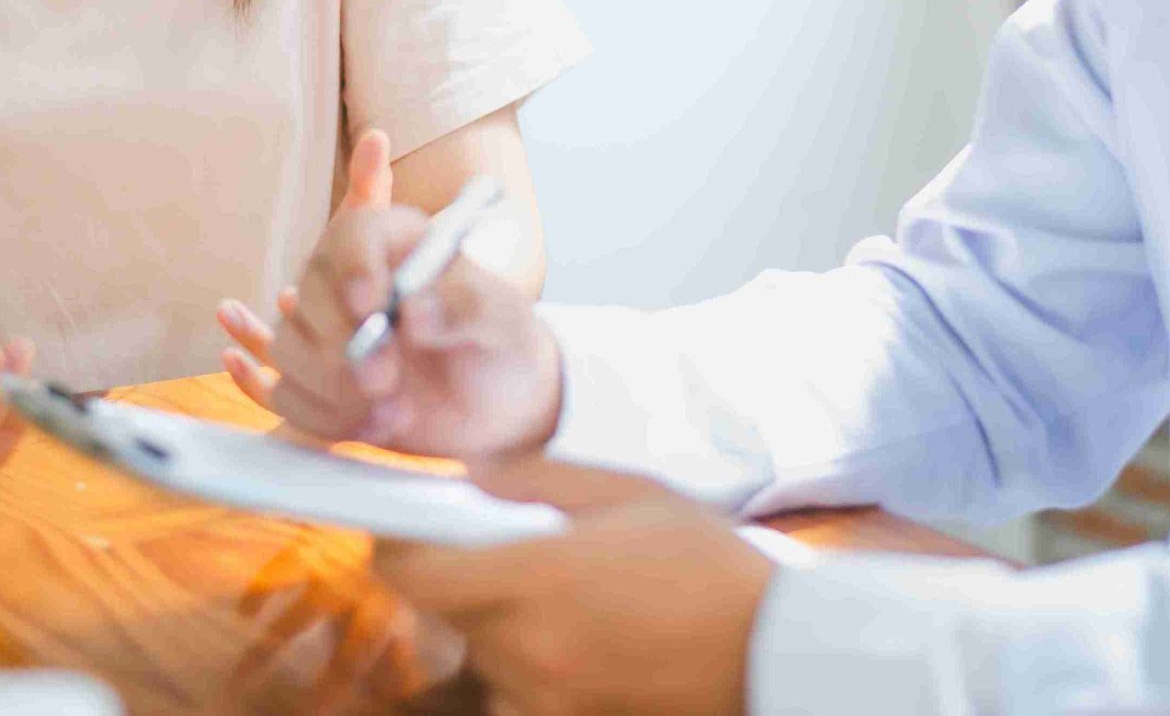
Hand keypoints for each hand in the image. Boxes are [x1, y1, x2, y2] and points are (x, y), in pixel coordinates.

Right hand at [216, 128, 561, 459]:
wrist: (496, 406)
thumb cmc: (501, 345)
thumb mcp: (502, 322)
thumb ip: (464, 307)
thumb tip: (416, 311)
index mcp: (398, 244)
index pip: (352, 234)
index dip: (354, 266)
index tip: (371, 305)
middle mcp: (352, 278)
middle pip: (308, 294)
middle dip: (343, 346)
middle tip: (387, 380)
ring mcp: (326, 328)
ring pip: (287, 347)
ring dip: (334, 388)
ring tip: (395, 410)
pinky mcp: (314, 377)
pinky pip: (285, 394)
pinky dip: (325, 418)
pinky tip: (375, 425)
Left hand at [369, 458, 773, 715]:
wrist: (773, 649)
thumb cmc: (707, 561)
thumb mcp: (626, 492)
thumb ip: (534, 479)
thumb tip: (468, 475)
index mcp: (535, 581)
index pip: (415, 574)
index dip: (396, 547)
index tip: (401, 527)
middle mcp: (528, 649)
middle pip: (446, 615)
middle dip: (461, 576)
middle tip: (505, 544)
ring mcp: (547, 698)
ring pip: (482, 656)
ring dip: (497, 622)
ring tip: (562, 592)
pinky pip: (518, 692)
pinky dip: (529, 664)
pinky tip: (580, 635)